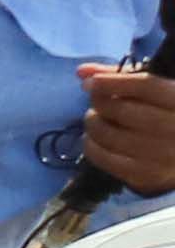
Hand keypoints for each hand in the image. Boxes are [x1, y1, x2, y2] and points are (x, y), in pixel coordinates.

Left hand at [81, 61, 174, 196]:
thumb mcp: (155, 90)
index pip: (145, 86)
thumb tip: (81, 72)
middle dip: (101, 104)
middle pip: (125, 111)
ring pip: (112, 136)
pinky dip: (91, 147)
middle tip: (95, 103)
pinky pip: (107, 160)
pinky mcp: (147, 175)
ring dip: (93, 125)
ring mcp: (163, 155)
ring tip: (95, 120)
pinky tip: (92, 139)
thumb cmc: (166, 113)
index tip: (90, 83)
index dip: (113, 82)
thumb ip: (121, 77)